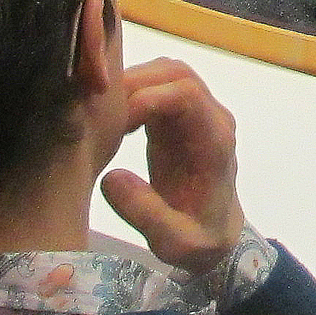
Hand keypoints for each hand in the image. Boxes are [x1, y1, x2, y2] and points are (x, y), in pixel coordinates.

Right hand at [102, 59, 247, 271]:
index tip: (116, 122)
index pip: (187, 93)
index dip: (149, 97)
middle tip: (99, 111)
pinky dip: (129, 96)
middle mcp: (210, 118)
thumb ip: (146, 212)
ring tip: (100, 115)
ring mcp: (194, 115)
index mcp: (215, 140)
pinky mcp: (176, 120)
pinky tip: (109, 121)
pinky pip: (154, 90)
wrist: (216, 238)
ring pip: (163, 75)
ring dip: (130, 85)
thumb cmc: (200, 240)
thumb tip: (111, 177)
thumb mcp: (175, 241)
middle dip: (135, 82)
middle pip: (176, 73)